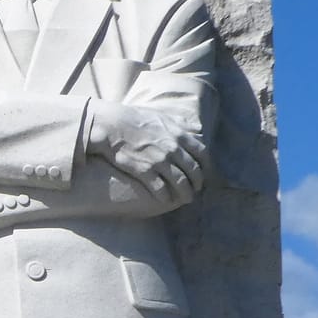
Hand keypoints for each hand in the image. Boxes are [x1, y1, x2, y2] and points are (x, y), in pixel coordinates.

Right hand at [88, 101, 204, 200]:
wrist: (112, 125)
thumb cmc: (134, 119)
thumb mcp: (162, 116)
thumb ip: (180, 123)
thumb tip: (194, 128)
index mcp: (179, 135)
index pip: (202, 153)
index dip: (206, 166)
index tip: (204, 173)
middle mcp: (173, 148)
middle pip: (193, 170)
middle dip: (197, 183)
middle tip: (196, 190)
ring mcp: (159, 160)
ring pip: (180, 181)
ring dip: (185, 193)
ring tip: (186, 199)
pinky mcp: (144, 170)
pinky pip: (160, 187)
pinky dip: (165, 196)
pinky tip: (166, 200)